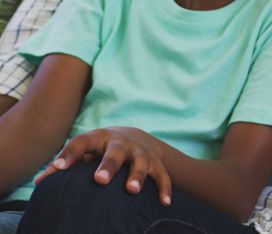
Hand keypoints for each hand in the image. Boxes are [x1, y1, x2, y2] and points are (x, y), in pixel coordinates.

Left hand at [35, 126, 172, 205]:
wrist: (133, 138)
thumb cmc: (99, 151)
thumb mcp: (83, 153)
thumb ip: (65, 165)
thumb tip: (39, 183)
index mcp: (98, 139)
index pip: (81, 143)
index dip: (69, 154)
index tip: (59, 168)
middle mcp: (121, 144)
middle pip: (115, 152)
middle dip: (108, 166)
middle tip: (100, 180)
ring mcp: (140, 152)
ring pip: (141, 163)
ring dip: (137, 176)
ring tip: (131, 191)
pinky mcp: (156, 162)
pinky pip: (162, 175)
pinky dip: (163, 188)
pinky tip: (163, 203)